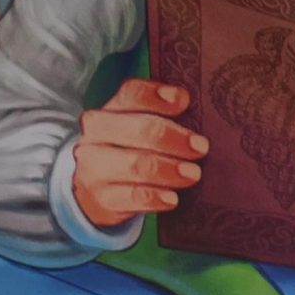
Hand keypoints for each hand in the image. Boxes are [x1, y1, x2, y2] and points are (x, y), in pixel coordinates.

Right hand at [72, 79, 206, 228]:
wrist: (93, 192)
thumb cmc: (126, 154)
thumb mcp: (136, 130)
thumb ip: (160, 116)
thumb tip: (188, 102)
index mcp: (109, 111)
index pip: (132, 95)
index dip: (158, 96)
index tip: (184, 99)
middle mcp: (96, 134)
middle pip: (138, 129)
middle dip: (172, 137)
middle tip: (201, 147)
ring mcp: (95, 167)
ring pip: (136, 164)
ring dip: (169, 169)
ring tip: (193, 174)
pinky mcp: (102, 198)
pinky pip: (132, 196)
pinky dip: (154, 197)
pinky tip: (172, 199)